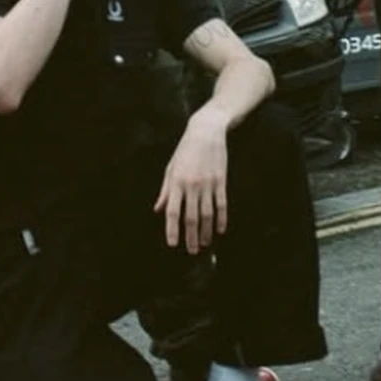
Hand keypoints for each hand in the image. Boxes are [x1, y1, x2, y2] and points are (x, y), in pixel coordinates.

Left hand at [154, 107, 228, 253]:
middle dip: (191, 237)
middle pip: (191, 217)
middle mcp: (192, 185)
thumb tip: (158, 209)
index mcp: (176, 182)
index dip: (172, 229)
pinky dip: (221, 219)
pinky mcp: (221, 180)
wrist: (206, 130)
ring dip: (206, 232)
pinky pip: (221, 204)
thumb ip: (165, 190)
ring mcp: (208, 183)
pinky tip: (220, 229)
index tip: (172, 244)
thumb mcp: (171, 167)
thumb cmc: (185, 148)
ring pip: (208, 214)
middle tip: (192, 251)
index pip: (173, 211)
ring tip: (205, 244)